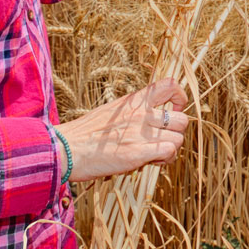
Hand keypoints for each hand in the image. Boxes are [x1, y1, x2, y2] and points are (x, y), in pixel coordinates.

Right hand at [54, 77, 189, 181]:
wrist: (66, 148)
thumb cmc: (86, 133)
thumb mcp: (111, 111)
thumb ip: (133, 112)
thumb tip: (149, 122)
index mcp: (135, 101)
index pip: (170, 85)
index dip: (179, 98)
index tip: (174, 110)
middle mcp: (141, 114)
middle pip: (182, 119)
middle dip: (176, 133)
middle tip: (163, 141)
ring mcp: (141, 133)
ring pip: (179, 138)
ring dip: (172, 149)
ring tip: (157, 155)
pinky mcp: (138, 152)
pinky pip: (169, 152)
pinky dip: (165, 159)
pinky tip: (152, 162)